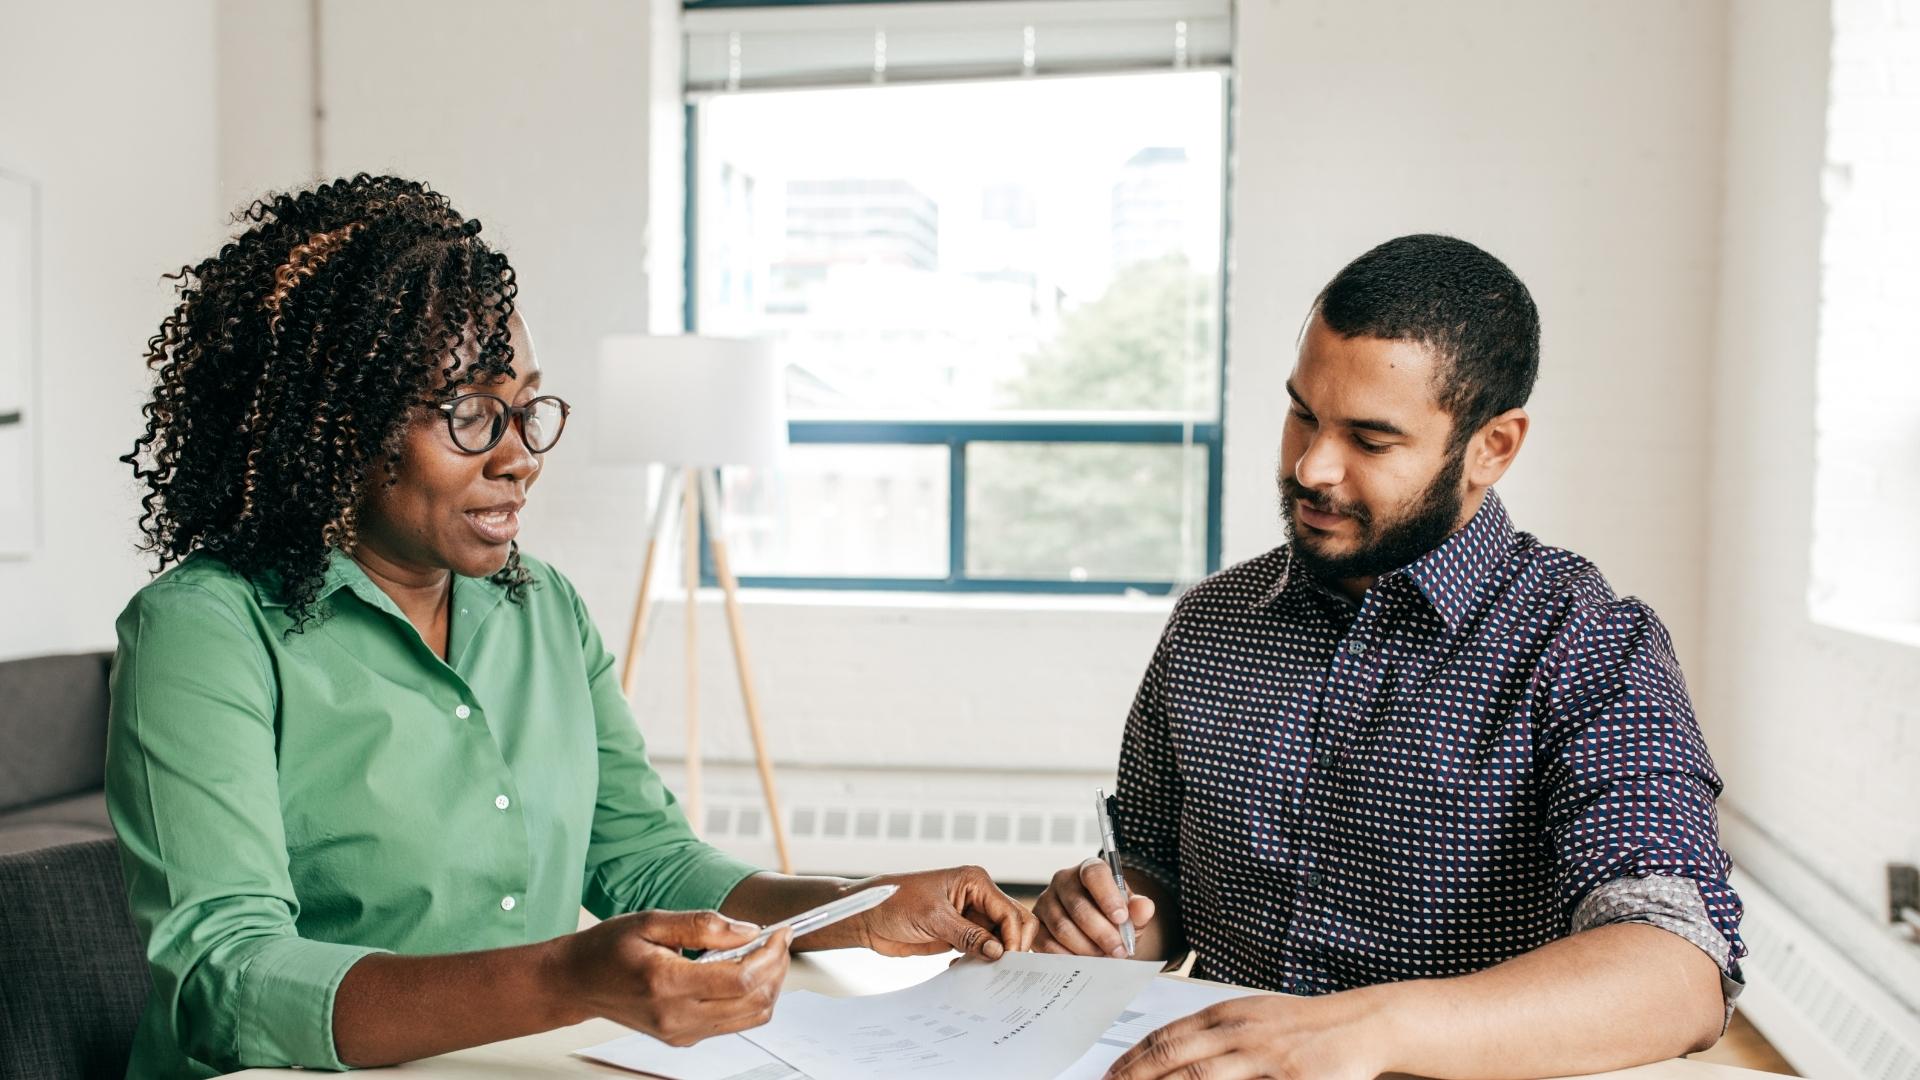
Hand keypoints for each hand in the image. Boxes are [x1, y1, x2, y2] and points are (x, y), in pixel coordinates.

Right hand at [552, 910, 791, 1046]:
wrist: (578, 982)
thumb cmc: (608, 949)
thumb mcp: (651, 921)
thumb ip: (702, 925)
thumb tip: (748, 931)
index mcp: (667, 984)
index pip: (740, 980)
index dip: (770, 955)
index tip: (780, 932)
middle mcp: (676, 1017)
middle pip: (753, 1002)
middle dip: (777, 968)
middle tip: (779, 940)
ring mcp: (681, 1033)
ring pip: (750, 1018)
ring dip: (769, 985)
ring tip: (766, 954)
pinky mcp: (683, 1038)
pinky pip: (733, 1023)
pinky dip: (750, 998)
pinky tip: (744, 971)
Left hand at [834, 865, 1039, 959]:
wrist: (868, 917)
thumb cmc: (894, 901)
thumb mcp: (933, 918)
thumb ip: (968, 935)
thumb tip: (997, 952)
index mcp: (975, 882)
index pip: (1009, 912)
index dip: (1012, 937)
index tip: (1006, 960)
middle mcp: (977, 898)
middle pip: (1013, 924)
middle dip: (1011, 946)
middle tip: (1001, 968)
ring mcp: (969, 917)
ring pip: (999, 939)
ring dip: (994, 956)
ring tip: (981, 970)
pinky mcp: (959, 934)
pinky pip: (981, 950)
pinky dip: (979, 961)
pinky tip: (960, 965)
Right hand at [1033, 857, 1155, 958]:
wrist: (1097, 932)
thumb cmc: (1114, 918)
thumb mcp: (1132, 914)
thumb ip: (1140, 910)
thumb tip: (1144, 907)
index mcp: (1089, 869)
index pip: (1094, 873)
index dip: (1107, 896)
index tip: (1121, 918)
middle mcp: (1063, 880)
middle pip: (1078, 906)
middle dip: (1102, 933)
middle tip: (1119, 950)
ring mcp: (1046, 901)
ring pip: (1062, 927)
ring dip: (1086, 948)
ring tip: (1104, 957)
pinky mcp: (1036, 924)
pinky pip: (1047, 943)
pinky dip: (1068, 956)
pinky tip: (1084, 962)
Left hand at [1103, 991, 1387, 1079]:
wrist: (1358, 1024)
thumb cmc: (1298, 1024)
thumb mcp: (1250, 1016)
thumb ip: (1211, 1033)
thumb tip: (1165, 1052)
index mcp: (1225, 1014)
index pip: (1165, 1037)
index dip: (1133, 1061)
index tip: (1109, 1077)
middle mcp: (1238, 1032)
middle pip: (1174, 1060)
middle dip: (1136, 1079)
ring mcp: (1263, 1058)